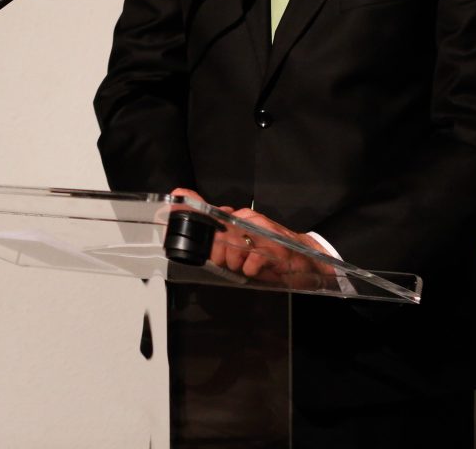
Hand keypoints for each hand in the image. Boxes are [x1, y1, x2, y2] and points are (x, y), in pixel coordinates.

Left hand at [171, 189, 336, 287]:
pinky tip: (256, 270)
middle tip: (233, 261)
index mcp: (241, 218)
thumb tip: (195, 236)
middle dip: (220, 255)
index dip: (188, 206)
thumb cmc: (271, 252)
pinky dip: (250, 270)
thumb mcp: (243, 243)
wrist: (306, 259)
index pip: (210, 210)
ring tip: (248, 265)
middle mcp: (250, 220)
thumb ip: (220, 238)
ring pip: (233, 250)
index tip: (169, 206)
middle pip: (218, 237)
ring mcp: (264, 233)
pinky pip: (250, 263)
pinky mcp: (276, 249)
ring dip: (236, 264)